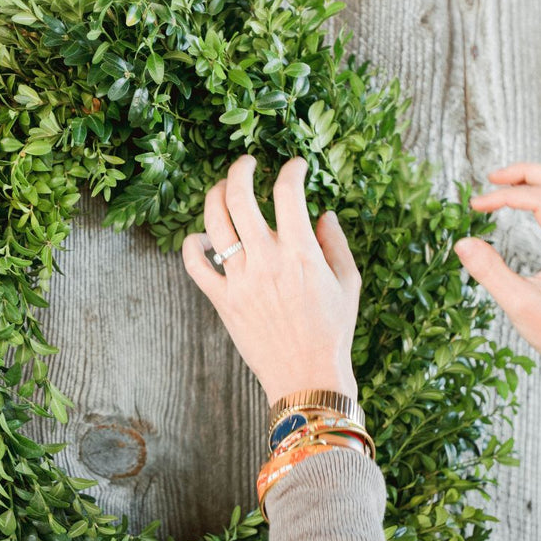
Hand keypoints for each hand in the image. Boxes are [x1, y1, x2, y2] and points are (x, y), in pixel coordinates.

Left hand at [181, 154, 361, 406]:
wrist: (306, 376)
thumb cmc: (333, 331)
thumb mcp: (348, 283)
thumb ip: (335, 243)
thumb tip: (323, 214)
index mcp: (300, 253)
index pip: (288, 192)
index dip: (291, 170)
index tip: (295, 166)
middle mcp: (265, 260)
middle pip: (239, 197)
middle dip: (240, 169)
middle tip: (246, 163)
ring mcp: (239, 280)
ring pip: (213, 223)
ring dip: (214, 196)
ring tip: (222, 189)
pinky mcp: (222, 300)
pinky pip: (194, 265)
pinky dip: (192, 245)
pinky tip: (202, 237)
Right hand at [453, 162, 540, 443]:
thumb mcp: (518, 305)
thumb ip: (489, 271)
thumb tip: (461, 242)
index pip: (539, 199)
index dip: (503, 196)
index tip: (474, 207)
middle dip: (524, 172)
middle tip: (491, 179)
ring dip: (535, 181)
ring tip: (502, 188)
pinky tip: (521, 208)